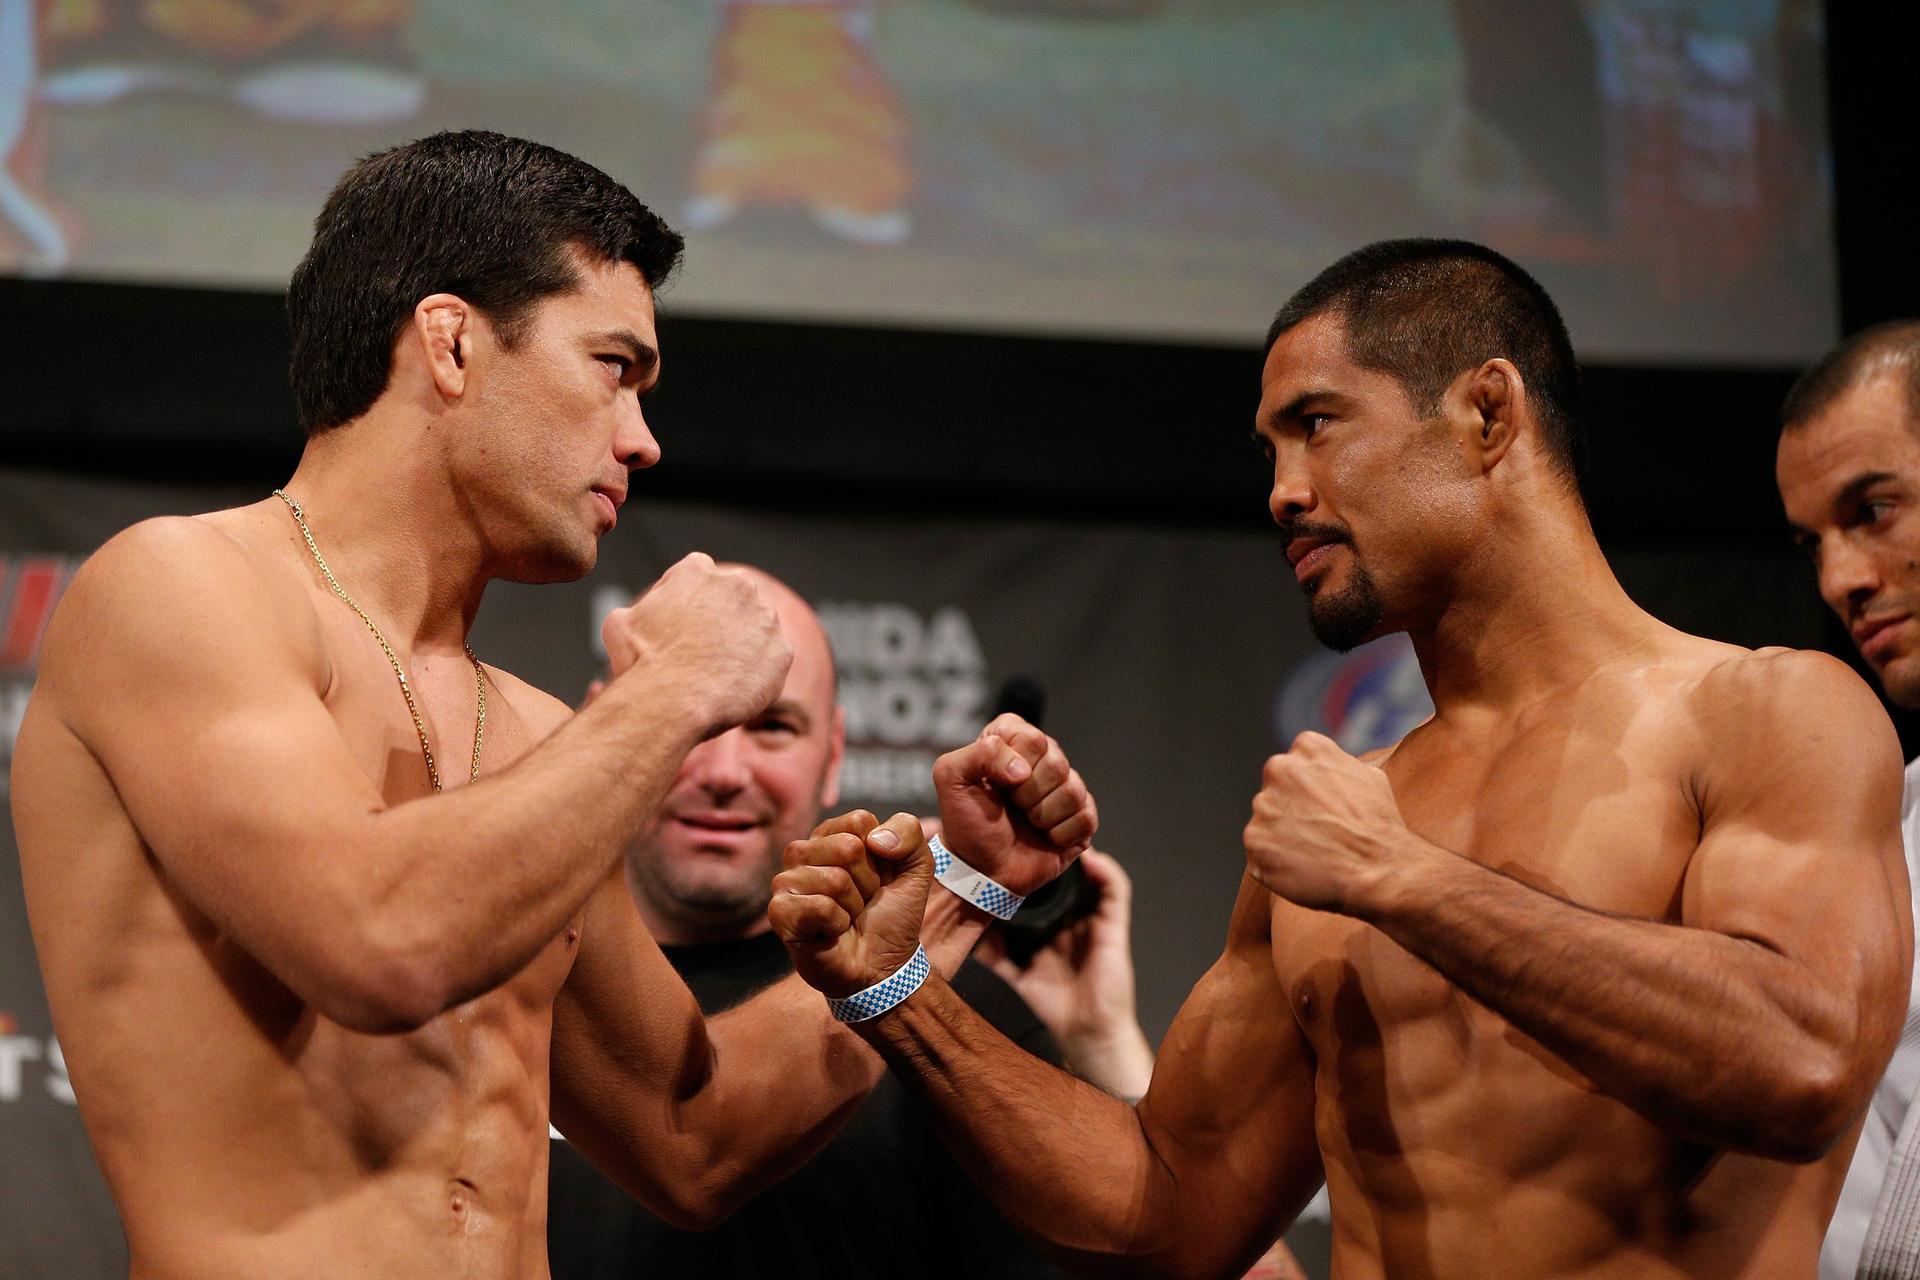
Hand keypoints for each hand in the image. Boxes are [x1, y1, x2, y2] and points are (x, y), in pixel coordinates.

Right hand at [600, 553, 791, 736]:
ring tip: (718, 673)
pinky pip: (771, 660)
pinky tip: (735, 688)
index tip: (684, 625)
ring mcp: (765, 617)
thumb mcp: (619, 623)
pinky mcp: (782, 651)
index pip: (698, 574)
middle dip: (722, 618)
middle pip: (733, 598)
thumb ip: (641, 608)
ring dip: (743, 644)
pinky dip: (757, 673)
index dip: (689, 601)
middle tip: (704, 649)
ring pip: (756, 628)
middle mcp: (738, 585)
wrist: (674, 702)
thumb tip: (642, 614)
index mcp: (697, 570)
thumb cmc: (642, 662)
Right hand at [769, 810, 932, 997]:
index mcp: (831, 835)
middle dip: (868, 882)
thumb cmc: (892, 914)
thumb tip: (874, 838)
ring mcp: (786, 881)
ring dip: (853, 906)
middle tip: (863, 902)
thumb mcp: (917, 867)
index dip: (880, 855)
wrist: (883, 965)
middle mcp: (803, 852)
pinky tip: (832, 932)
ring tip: (848, 917)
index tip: (878, 878)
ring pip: (835, 879)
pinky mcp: (779, 912)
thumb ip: (908, 831)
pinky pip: (821, 907)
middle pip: (847, 847)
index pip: (860, 821)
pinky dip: (838, 924)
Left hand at [933, 713, 1096, 896]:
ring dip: (1043, 816)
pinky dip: (1061, 834)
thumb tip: (1022, 770)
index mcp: (1014, 740)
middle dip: (1027, 795)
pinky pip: (1086, 818)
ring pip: (1073, 791)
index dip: (1012, 764)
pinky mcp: (1081, 818)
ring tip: (1026, 822)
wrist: (981, 870)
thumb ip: (978, 754)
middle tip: (1011, 807)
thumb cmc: (967, 823)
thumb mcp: (951, 778)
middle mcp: (1043, 759)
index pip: (1032, 738)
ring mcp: (1065, 789)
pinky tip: (1045, 836)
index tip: (996, 783)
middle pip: (1057, 764)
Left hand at [976, 850, 1154, 1098]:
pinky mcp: (1115, 924)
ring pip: (1092, 872)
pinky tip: (1090, 858)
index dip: (1031, 864)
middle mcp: (1074, 914)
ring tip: (1065, 830)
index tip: (1011, 843)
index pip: (1043, 884)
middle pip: (1067, 872)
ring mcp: (1095, 916)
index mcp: (1051, 922)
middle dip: (1055, 848)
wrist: (1086, 1031)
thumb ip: (992, 950)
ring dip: (1080, 851)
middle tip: (1039, 823)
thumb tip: (962, 928)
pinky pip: (1115, 888)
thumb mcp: (1014, 969)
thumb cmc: (1052, 1004)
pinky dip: (1105, 870)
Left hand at [1243, 731, 1419, 914]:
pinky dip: (1274, 861)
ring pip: (1266, 820)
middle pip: (1277, 791)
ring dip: (1282, 835)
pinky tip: (1301, 868)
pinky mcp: (1255, 838)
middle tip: (1318, 832)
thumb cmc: (1378, 825)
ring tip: (1314, 853)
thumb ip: (1337, 766)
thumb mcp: (1368, 776)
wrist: (1376, 868)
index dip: (1308, 791)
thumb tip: (1327, 769)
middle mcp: (1279, 769)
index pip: (1296, 765)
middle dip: (1291, 810)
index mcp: (1307, 747)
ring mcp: (1264, 804)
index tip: (1322, 808)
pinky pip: (1259, 850)